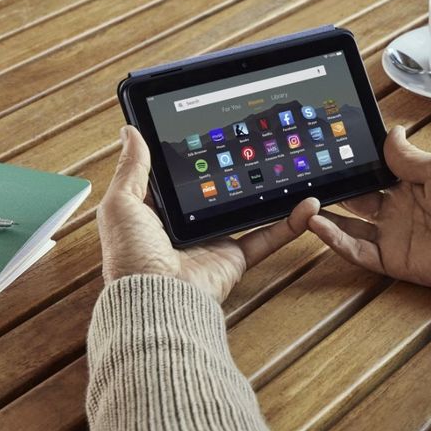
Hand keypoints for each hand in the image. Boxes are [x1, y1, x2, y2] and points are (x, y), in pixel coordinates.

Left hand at [97, 126, 318, 302]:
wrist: (156, 299)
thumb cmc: (131, 256)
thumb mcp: (122, 203)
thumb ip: (133, 168)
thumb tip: (131, 131)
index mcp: (158, 211)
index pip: (180, 176)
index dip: (195, 154)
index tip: (212, 131)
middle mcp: (187, 225)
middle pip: (218, 190)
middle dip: (238, 169)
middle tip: (258, 143)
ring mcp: (214, 240)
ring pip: (249, 209)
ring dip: (270, 190)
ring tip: (289, 167)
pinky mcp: (235, 257)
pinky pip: (268, 236)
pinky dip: (291, 222)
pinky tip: (308, 203)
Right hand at [306, 125, 430, 288]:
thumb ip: (408, 156)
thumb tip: (391, 131)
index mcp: (408, 185)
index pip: (370, 175)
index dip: (350, 167)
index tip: (326, 155)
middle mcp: (396, 211)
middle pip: (355, 201)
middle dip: (332, 191)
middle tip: (305, 181)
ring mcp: (393, 237)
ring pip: (349, 228)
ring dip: (325, 217)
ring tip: (303, 204)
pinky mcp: (393, 260)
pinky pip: (359, 252)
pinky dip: (337, 240)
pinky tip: (319, 226)